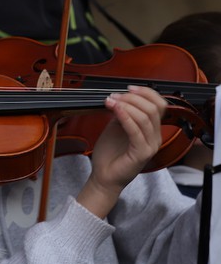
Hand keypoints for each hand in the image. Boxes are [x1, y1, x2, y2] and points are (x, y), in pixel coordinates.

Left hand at [76, 85, 166, 217]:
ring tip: (111, 101)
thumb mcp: (116, 127)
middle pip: (153, 108)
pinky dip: (125, 116)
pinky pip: (136, 131)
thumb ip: (122, 113)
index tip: (128, 88)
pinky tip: (115, 109)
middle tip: (115, 96)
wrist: (103, 176)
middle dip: (132, 98)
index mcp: (151, 129)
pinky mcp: (141, 153)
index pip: (159, 105)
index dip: (146, 93)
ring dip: (127, 105)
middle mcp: (155, 137)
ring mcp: (150, 145)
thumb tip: (121, 97)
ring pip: (146, 117)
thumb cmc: (110, 153)